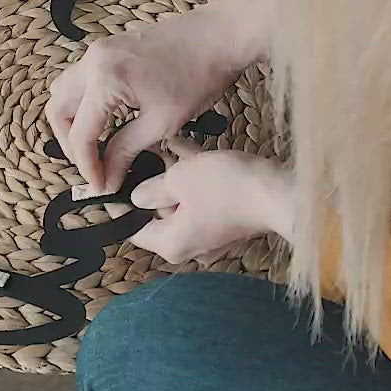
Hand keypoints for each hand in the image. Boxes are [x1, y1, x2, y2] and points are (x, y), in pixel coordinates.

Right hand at [46, 0, 270, 193]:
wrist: (221, 35)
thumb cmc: (199, 75)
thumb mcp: (162, 123)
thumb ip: (127, 151)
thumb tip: (108, 179)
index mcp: (105, 79)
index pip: (81, 133)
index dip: (87, 166)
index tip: (100, 186)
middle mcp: (93, 61)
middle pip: (58, 109)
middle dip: (69, 143)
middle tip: (91, 166)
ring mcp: (98, 51)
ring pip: (64, 92)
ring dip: (72, 121)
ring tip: (95, 146)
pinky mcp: (108, 48)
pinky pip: (80, 80)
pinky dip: (84, 104)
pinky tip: (106, 122)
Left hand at [129, 141, 293, 263]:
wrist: (281, 192)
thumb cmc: (228, 188)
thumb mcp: (179, 180)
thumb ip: (151, 189)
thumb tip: (136, 196)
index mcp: (171, 244)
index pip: (133, 230)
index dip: (119, 206)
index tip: (109, 184)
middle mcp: (189, 245)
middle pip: (157, 215)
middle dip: (150, 184)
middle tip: (136, 156)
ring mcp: (210, 233)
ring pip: (181, 202)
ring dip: (172, 175)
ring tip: (159, 145)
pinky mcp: (228, 219)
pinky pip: (201, 198)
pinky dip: (192, 178)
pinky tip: (181, 147)